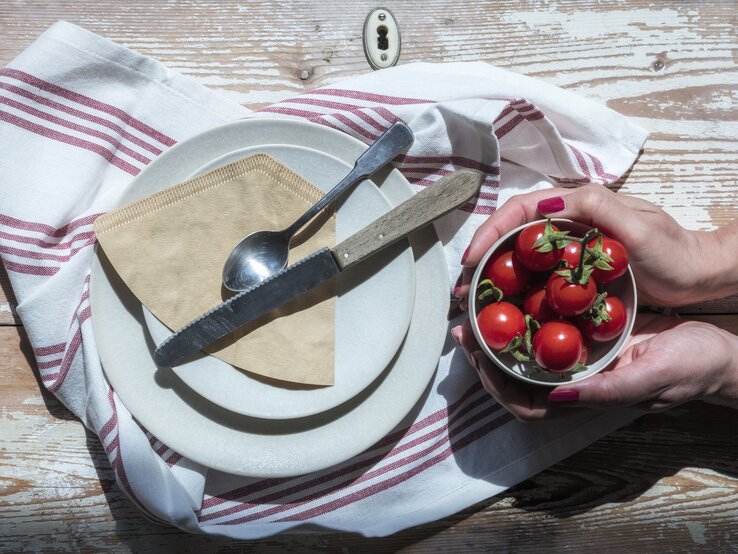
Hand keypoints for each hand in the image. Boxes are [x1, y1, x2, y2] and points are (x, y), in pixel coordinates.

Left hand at [451, 314, 737, 420]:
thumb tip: (556, 399)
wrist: (718, 351)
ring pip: (526, 354)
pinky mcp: (587, 335)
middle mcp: (573, 381)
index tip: (477, 354)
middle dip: (485, 357)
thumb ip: (606, 392)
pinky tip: (516, 292)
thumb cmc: (691, 367)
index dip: (496, 384)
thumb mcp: (653, 378)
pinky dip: (526, 316)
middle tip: (463, 327)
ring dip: (498, 337)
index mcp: (583, 397)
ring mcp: (579, 359)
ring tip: (476, 311)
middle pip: (515, 378)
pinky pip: (548, 328)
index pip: (525, 404)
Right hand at [457, 185, 728, 307]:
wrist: (699, 274)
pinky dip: (517, 286)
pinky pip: (537, 272)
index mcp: (579, 204)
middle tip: (464, 285)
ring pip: (520, 252)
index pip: (521, 209)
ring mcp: (571, 244)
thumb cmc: (674, 252)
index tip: (472, 257)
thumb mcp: (639, 228)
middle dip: (483, 254)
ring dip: (494, 272)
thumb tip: (543, 205)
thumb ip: (597, 210)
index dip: (491, 230)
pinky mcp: (575, 266)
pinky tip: (507, 305)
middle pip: (513, 231)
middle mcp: (569, 220)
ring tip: (475, 298)